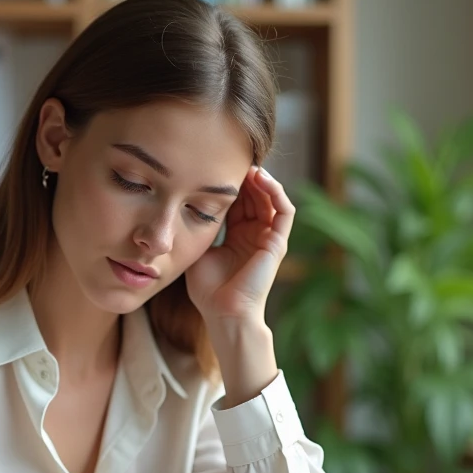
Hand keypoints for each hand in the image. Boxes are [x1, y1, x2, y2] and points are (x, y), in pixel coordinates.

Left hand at [185, 165, 293, 322]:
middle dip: (245, 178)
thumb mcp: (199, 249)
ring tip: (249, 166)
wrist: (222, 313)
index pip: (238, 202)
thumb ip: (200, 227)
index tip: (215, 168)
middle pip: (255, 196)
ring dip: (262, 181)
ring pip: (272, 199)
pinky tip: (262, 178)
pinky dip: (276, 192)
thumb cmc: (208, 290)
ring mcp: (268, 239)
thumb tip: (187, 202)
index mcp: (238, 237)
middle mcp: (255, 235)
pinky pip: (285, 211)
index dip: (229, 185)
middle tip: (232, 160)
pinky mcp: (278, 243)